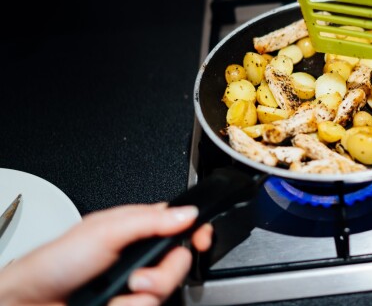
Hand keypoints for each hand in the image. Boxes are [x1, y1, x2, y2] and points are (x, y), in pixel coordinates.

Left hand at [0, 203, 213, 305]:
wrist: (32, 303)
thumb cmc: (58, 261)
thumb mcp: (106, 230)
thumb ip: (150, 220)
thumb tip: (187, 213)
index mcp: (138, 228)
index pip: (181, 224)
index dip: (197, 231)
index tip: (202, 238)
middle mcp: (141, 256)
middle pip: (180, 261)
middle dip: (164, 272)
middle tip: (139, 276)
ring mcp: (136, 285)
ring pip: (166, 290)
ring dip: (143, 295)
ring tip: (120, 291)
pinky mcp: (130, 305)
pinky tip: (112, 303)